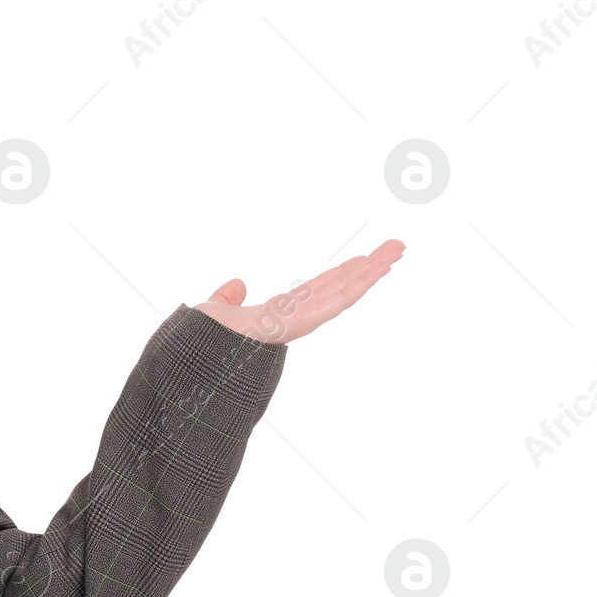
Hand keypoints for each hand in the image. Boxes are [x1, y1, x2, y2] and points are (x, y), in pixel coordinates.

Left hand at [193, 239, 404, 343]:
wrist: (199, 349)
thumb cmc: (204, 339)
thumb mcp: (216, 309)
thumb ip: (226, 298)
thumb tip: (236, 285)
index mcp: (280, 312)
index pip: (319, 288)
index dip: (342, 274)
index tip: (362, 259)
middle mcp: (297, 316)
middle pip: (340, 285)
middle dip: (367, 268)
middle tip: (394, 248)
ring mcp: (303, 320)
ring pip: (346, 291)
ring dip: (373, 270)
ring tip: (397, 249)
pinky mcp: (304, 322)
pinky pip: (337, 301)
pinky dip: (360, 285)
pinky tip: (379, 269)